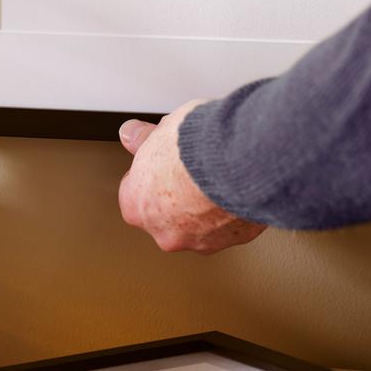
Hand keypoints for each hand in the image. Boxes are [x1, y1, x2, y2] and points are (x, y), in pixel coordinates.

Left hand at [117, 100, 267, 253]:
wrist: (238, 157)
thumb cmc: (195, 147)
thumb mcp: (161, 129)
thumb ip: (143, 139)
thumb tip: (131, 133)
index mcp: (138, 206)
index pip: (136, 191)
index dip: (152, 170)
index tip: (164, 156)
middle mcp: (166, 232)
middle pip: (167, 212)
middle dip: (179, 192)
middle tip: (192, 164)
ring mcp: (201, 241)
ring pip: (201, 222)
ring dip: (207, 203)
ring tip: (217, 171)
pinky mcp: (235, 240)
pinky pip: (231, 223)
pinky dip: (233, 207)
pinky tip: (236, 182)